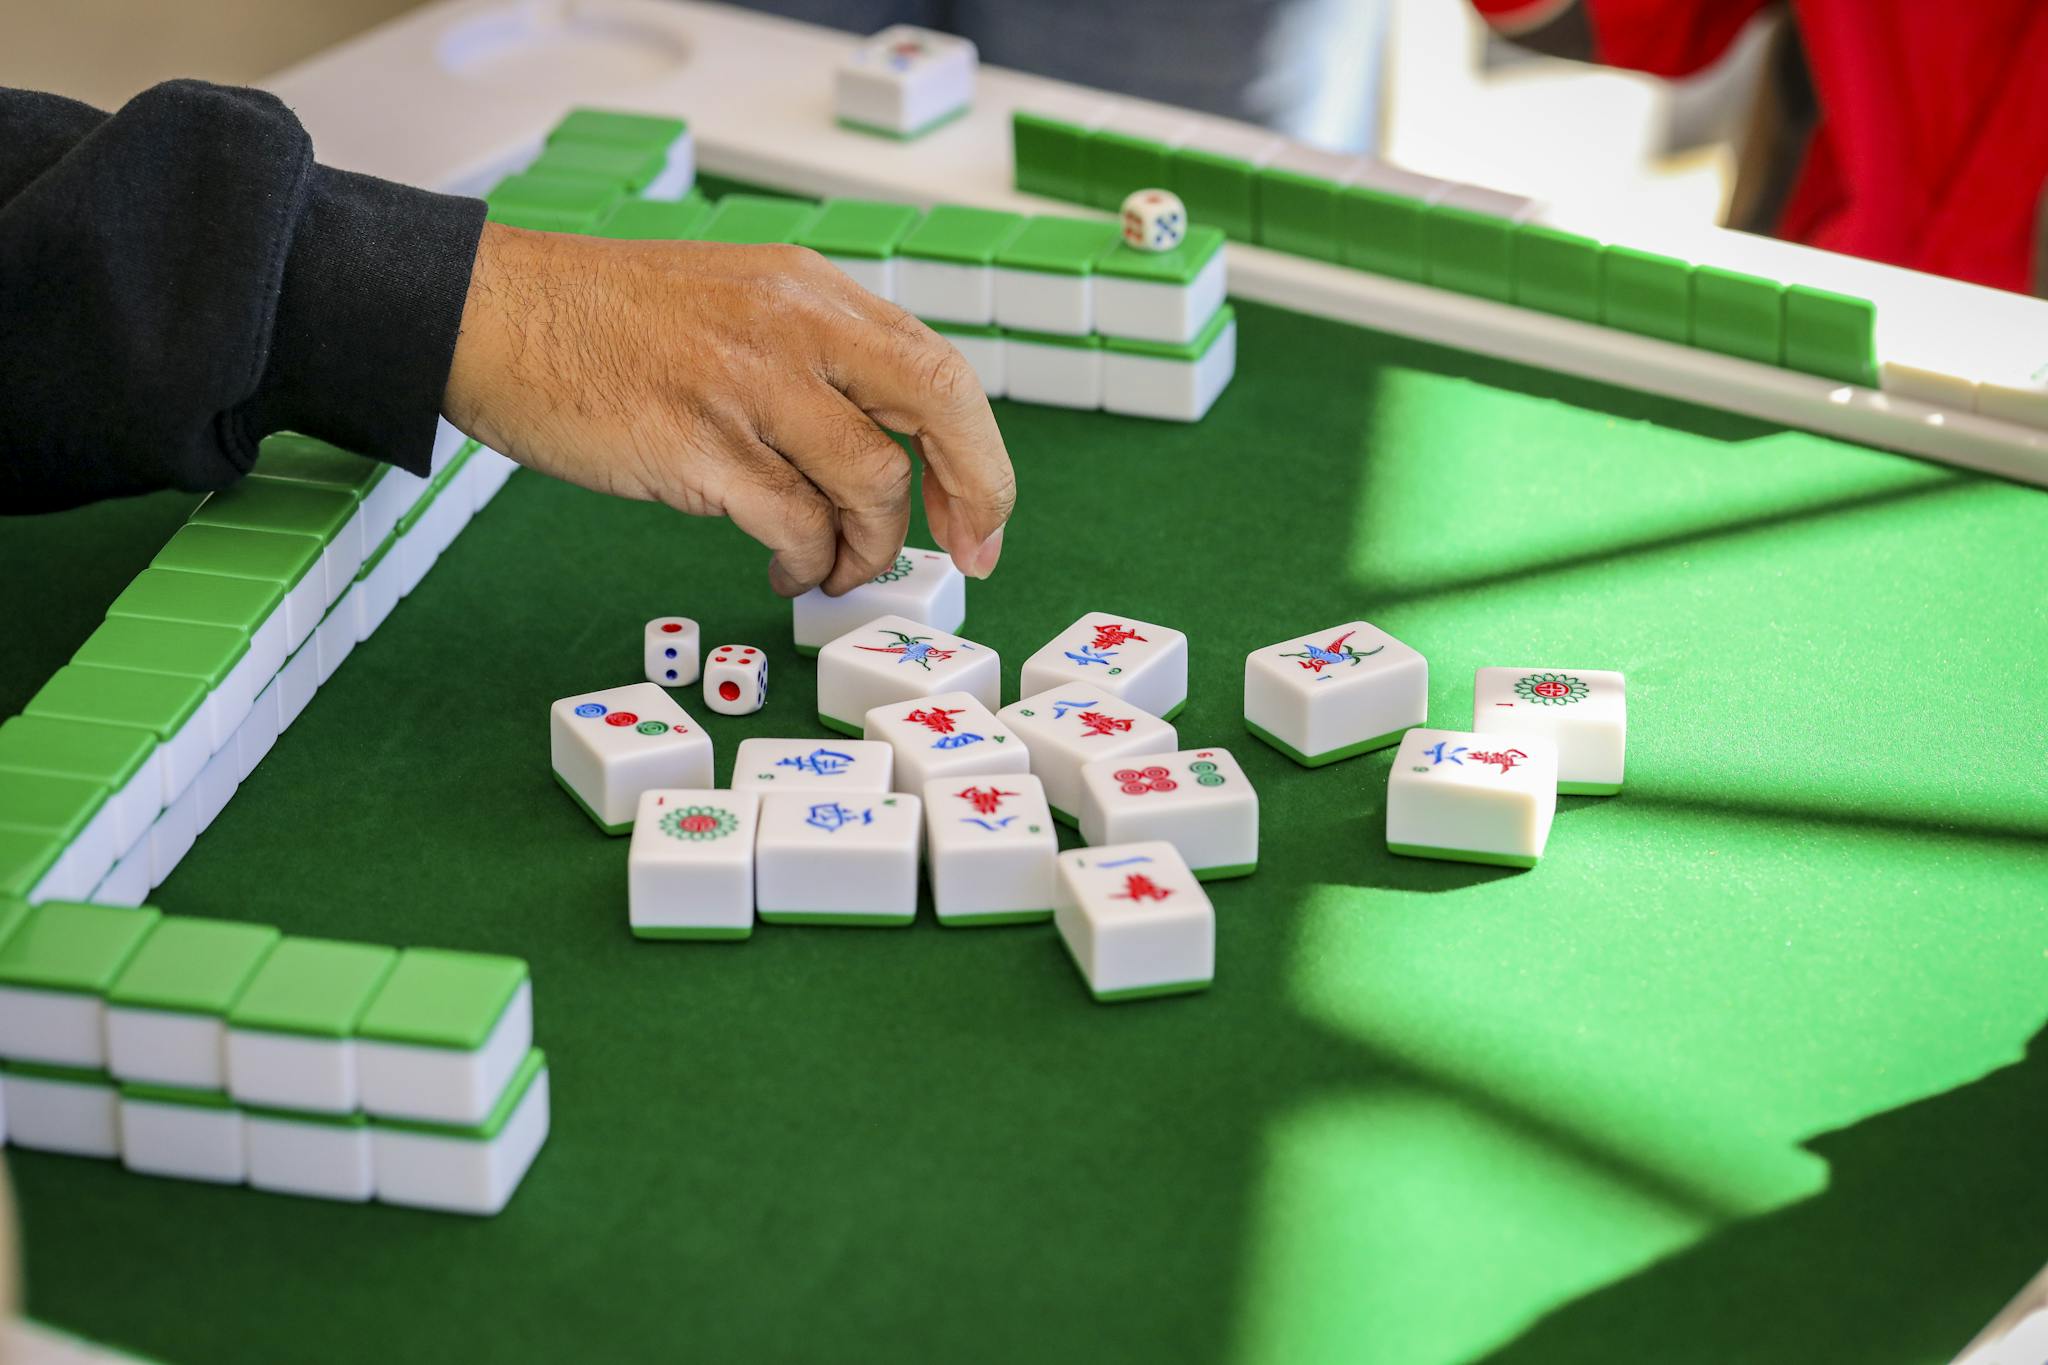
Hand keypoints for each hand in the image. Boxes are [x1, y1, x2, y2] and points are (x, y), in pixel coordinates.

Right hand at [442, 222, 1013, 595]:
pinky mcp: (698, 445)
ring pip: (869, 480)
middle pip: (937, 402)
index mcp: (811, 291)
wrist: (489, 316)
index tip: (978, 516)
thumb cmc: (604, 323)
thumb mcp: (734, 304)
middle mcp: (794, 325)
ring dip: (868, 546)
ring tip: (833, 568)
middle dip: (973, 490)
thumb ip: (813, 360)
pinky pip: (795, 522)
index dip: (978, 451)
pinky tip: (786, 569)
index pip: (937, 366)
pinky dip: (807, 560)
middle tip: (964, 554)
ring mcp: (748, 384)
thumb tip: (884, 452)